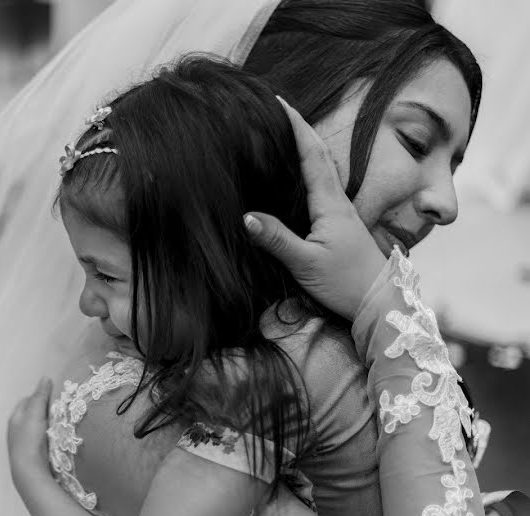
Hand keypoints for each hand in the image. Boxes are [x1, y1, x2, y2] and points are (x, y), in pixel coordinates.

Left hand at [7, 378, 53, 482]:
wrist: (29, 471)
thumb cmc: (30, 440)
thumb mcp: (35, 414)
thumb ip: (40, 396)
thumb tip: (45, 378)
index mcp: (15, 418)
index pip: (26, 400)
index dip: (39, 396)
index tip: (53, 396)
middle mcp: (16, 430)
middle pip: (31, 414)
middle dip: (43, 410)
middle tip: (58, 409)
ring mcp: (24, 444)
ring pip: (36, 428)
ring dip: (46, 424)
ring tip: (59, 423)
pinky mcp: (32, 455)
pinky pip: (40, 440)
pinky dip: (47, 436)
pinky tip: (56, 439)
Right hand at [244, 98, 386, 321]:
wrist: (380, 303)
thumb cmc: (346, 283)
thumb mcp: (306, 263)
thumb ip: (276, 239)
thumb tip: (245, 216)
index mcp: (329, 204)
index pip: (311, 155)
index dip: (296, 126)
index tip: (279, 101)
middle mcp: (337, 202)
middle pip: (318, 156)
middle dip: (299, 129)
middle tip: (279, 109)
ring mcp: (340, 214)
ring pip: (322, 171)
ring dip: (305, 148)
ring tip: (284, 135)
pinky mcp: (339, 227)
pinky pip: (321, 188)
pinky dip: (308, 172)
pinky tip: (298, 178)